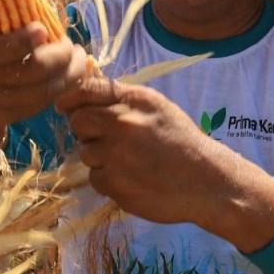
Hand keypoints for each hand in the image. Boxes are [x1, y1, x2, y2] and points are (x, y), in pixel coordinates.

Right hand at [0, 10, 87, 159]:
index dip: (21, 41)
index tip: (43, 28)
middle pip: (29, 71)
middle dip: (57, 56)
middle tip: (69, 43)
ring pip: (42, 91)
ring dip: (68, 73)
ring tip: (78, 56)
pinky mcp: (11, 116)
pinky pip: (43, 103)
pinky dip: (63, 87)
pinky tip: (72, 72)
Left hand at [56, 77, 218, 223]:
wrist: (208, 182)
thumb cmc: (181, 142)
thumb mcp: (158, 108)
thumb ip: (123, 99)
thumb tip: (84, 96)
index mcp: (135, 100)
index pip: (87, 90)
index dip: (71, 98)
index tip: (65, 105)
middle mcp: (122, 123)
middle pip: (79, 121)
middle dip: (86, 130)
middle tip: (107, 139)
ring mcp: (116, 155)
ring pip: (86, 153)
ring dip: (100, 158)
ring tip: (130, 162)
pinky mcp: (115, 183)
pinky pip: (96, 178)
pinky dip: (109, 180)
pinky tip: (132, 179)